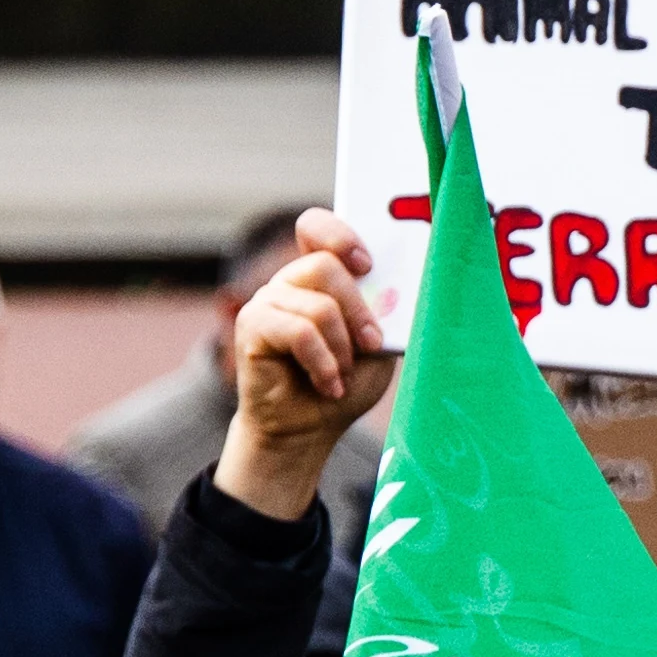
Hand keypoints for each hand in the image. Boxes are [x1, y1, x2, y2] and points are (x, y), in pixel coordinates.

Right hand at [217, 208, 400, 523]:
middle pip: (326, 266)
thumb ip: (383, 314)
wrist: (307, 429)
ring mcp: (267, 301)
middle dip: (358, 309)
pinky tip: (327, 385)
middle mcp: (288, 281)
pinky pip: (299, 332)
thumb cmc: (344, 383)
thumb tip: (403, 291)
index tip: (367, 263)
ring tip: (342, 376)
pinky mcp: (252, 327)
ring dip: (341, 348)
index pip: (316, 227)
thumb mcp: (377, 346)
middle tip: (372, 344)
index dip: (340, 234)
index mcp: (318, 276)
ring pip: (318, 306)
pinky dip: (322, 363)